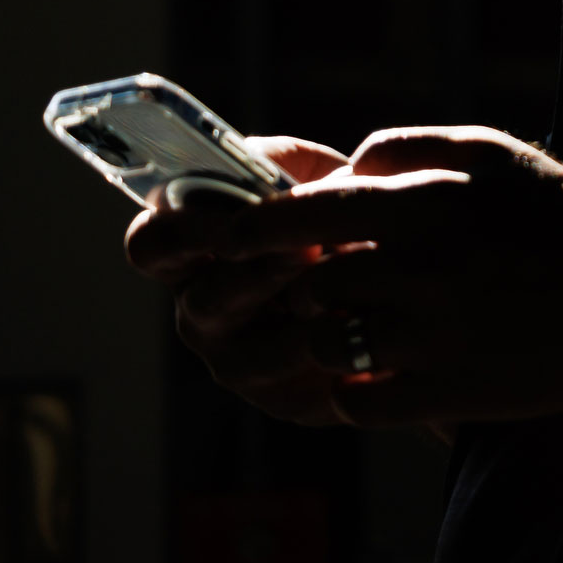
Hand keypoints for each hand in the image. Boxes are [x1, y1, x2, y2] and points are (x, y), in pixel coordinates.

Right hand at [126, 136, 354, 426]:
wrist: (410, 293)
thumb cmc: (345, 222)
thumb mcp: (318, 181)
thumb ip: (285, 166)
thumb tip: (260, 163)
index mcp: (196, 254)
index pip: (152, 245)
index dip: (181, 231)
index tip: (234, 220)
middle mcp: (203, 312)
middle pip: (207, 298)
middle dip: (261, 271)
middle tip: (307, 249)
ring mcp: (239, 363)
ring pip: (263, 344)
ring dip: (314, 309)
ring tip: (359, 281)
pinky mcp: (289, 399)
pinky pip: (312, 374)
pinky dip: (346, 342)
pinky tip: (374, 317)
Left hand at [195, 127, 562, 427]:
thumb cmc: (557, 215)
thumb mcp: (490, 155)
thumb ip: (406, 149)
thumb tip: (339, 171)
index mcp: (426, 204)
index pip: (304, 216)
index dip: (251, 230)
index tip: (223, 241)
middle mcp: (423, 269)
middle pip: (309, 287)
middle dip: (305, 289)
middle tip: (322, 290)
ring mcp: (434, 336)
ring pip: (326, 345)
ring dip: (326, 340)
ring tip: (353, 333)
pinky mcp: (449, 392)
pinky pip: (360, 401)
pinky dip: (356, 390)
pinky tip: (382, 375)